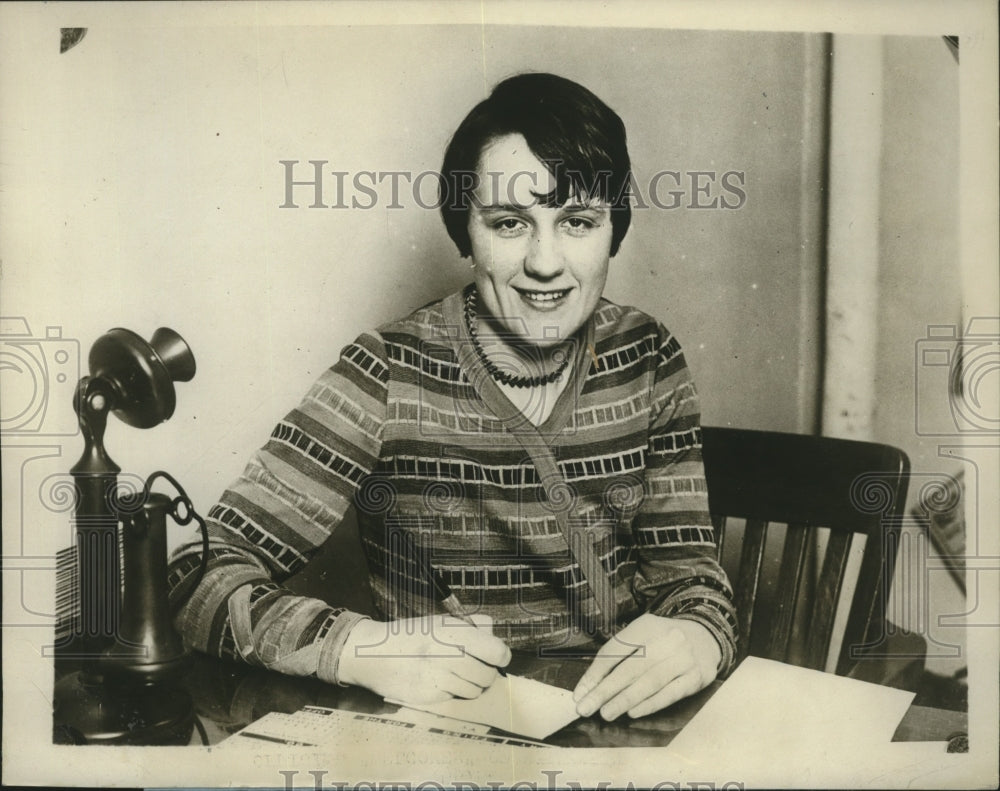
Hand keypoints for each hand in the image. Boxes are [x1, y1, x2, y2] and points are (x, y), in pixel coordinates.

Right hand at [336, 614, 510, 704]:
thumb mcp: (439, 621)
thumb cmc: (410, 636)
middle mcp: (445, 655)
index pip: (495, 651)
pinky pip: (455, 698)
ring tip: (458, 675)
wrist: (373, 655)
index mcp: (450, 632)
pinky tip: (440, 682)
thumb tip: (493, 634)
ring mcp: (437, 678)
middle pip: (487, 674)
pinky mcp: (429, 697)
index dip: (501, 655)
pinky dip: (454, 693)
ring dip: (472, 685)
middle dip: (486, 673)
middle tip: (476, 668)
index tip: (498, 657)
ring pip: (474, 690)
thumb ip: (470, 626)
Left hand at [572, 614, 720, 720]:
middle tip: (586, 707)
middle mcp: (666, 639)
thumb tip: (590, 685)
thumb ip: (618, 656)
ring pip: (649, 682)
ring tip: (606, 713)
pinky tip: (633, 712)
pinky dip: (650, 704)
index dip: (595, 673)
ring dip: (624, 700)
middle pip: (630, 668)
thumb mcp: (642, 635)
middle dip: (605, 690)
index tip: (581, 693)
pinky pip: (669, 693)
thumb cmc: (664, 641)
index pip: (615, 650)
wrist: (706, 637)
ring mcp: (683, 659)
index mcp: (646, 625)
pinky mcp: (696, 677)